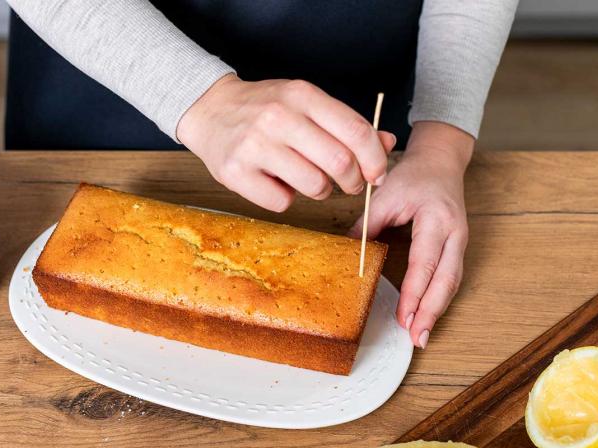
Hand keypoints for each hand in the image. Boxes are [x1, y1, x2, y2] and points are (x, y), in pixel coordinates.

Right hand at [177, 74, 396, 211]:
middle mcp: (278, 117)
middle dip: (354, 181)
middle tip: (350, 184)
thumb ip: (345, 123)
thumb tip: (387, 142)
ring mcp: (254, 146)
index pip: (355, 131)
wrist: (210, 110)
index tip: (377, 174)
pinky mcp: (235, 172)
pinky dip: (286, 199)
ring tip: (311, 181)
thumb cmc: (265, 108)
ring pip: (314, 185)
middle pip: (340, 162)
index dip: (375, 159)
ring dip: (321, 191)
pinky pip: (282, 202)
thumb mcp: (306, 103)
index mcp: (301, 95)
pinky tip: (276, 183)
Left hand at [347, 122, 473, 347]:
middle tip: (416, 338)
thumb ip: (366, 226)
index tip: (404, 316)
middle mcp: (455, 234)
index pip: (425, 262)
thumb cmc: (413, 176)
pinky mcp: (457, 249)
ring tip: (420, 336)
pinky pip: (450, 279)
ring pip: (452, 283)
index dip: (415, 292)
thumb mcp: (385, 196)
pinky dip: (438, 300)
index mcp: (437, 219)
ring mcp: (460, 242)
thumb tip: (347, 254)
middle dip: (430, 311)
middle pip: (446, 280)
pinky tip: (426, 317)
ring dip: (436, 311)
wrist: (440, 161)